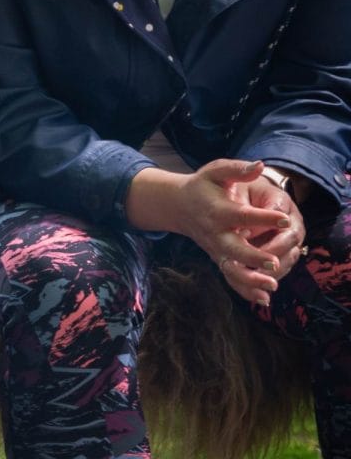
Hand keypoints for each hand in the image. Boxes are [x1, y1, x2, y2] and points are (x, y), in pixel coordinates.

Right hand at [127, 160, 295, 304]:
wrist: (178, 204)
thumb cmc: (202, 186)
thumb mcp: (216, 171)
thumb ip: (237, 169)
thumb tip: (261, 165)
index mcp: (217, 210)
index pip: (242, 215)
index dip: (264, 217)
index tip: (286, 218)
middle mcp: (215, 233)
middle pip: (234, 248)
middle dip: (254, 257)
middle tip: (274, 262)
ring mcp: (216, 248)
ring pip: (232, 268)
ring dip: (250, 279)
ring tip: (272, 285)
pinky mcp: (218, 258)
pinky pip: (231, 277)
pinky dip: (245, 290)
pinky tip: (263, 299)